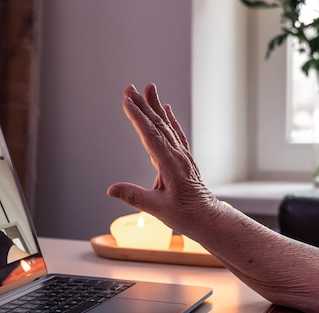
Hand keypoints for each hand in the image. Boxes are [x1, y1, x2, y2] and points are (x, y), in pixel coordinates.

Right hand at [106, 84, 219, 237]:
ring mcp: (181, 155)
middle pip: (158, 124)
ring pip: (166, 125)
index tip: (127, 101)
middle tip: (129, 88)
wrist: (207, 218)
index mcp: (170, 164)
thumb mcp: (157, 208)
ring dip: (155, 106)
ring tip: (148, 88)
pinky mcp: (182, 158)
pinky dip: (169, 119)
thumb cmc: (184, 215)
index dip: (137, 117)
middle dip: (143, 105)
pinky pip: (174, 133)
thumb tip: (111, 189)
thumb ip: (134, 197)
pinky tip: (165, 108)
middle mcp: (177, 155)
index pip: (151, 135)